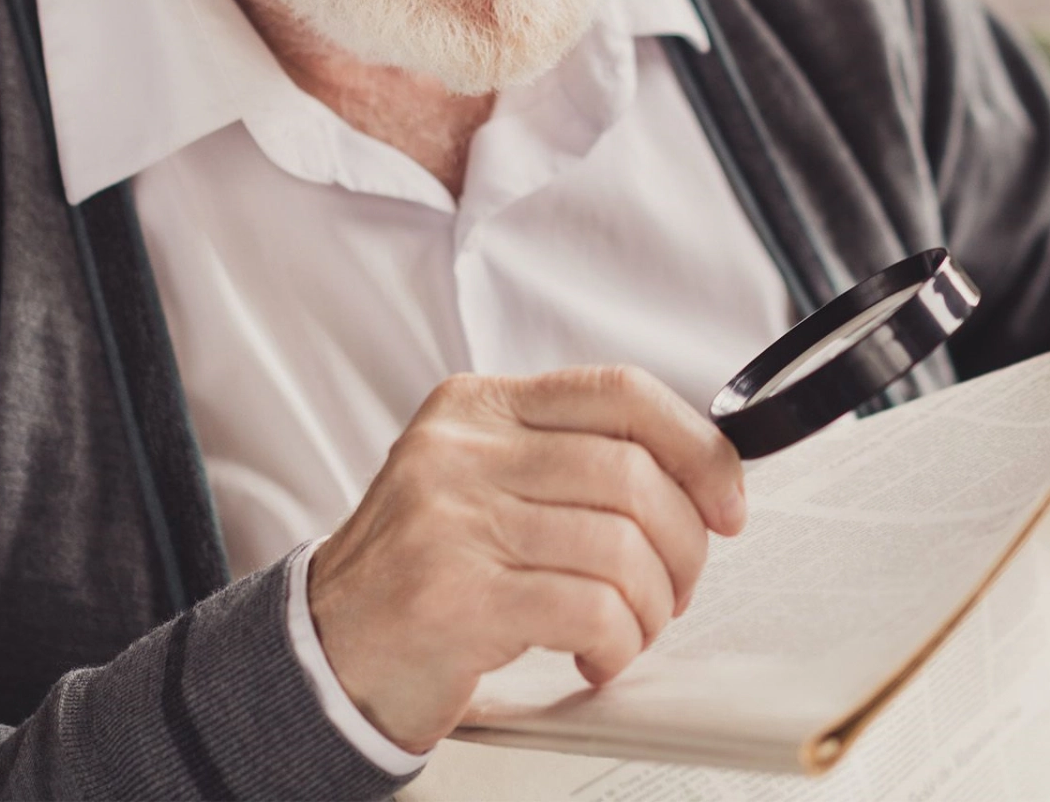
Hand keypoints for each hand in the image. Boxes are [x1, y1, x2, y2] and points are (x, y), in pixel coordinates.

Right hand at [307, 365, 745, 752]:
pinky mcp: (455, 597)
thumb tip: (697, 475)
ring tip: (633, 630)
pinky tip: (597, 658)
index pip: (620, 391)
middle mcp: (463, 448)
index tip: (726, 500)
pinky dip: (617, 642)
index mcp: (480, 405)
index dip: (697, 445)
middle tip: (677, 587)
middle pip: (633, 472)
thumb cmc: (424, 568)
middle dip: (683, 543)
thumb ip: (570, 461)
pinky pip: (589, 609)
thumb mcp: (484, 481)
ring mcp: (453, 518)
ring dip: (652, 605)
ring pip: (620, 545)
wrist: (322, 649)